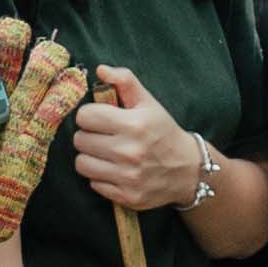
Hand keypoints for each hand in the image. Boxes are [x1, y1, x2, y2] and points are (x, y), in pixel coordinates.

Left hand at [70, 65, 223, 212]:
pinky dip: (101, 177)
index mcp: (134, 124)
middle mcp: (130, 151)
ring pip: (81, 163)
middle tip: (105, 137)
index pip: (85, 116)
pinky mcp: (127, 196)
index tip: (101, 118)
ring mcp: (128, 176)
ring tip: (107, 154)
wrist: (187, 170)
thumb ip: (125, 82)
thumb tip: (100, 70)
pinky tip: (116, 170)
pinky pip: (93, 184)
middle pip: (80, 140)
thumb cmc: (163, 132)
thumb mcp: (148, 103)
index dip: (90, 115)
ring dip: (91, 157)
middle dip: (90, 136)